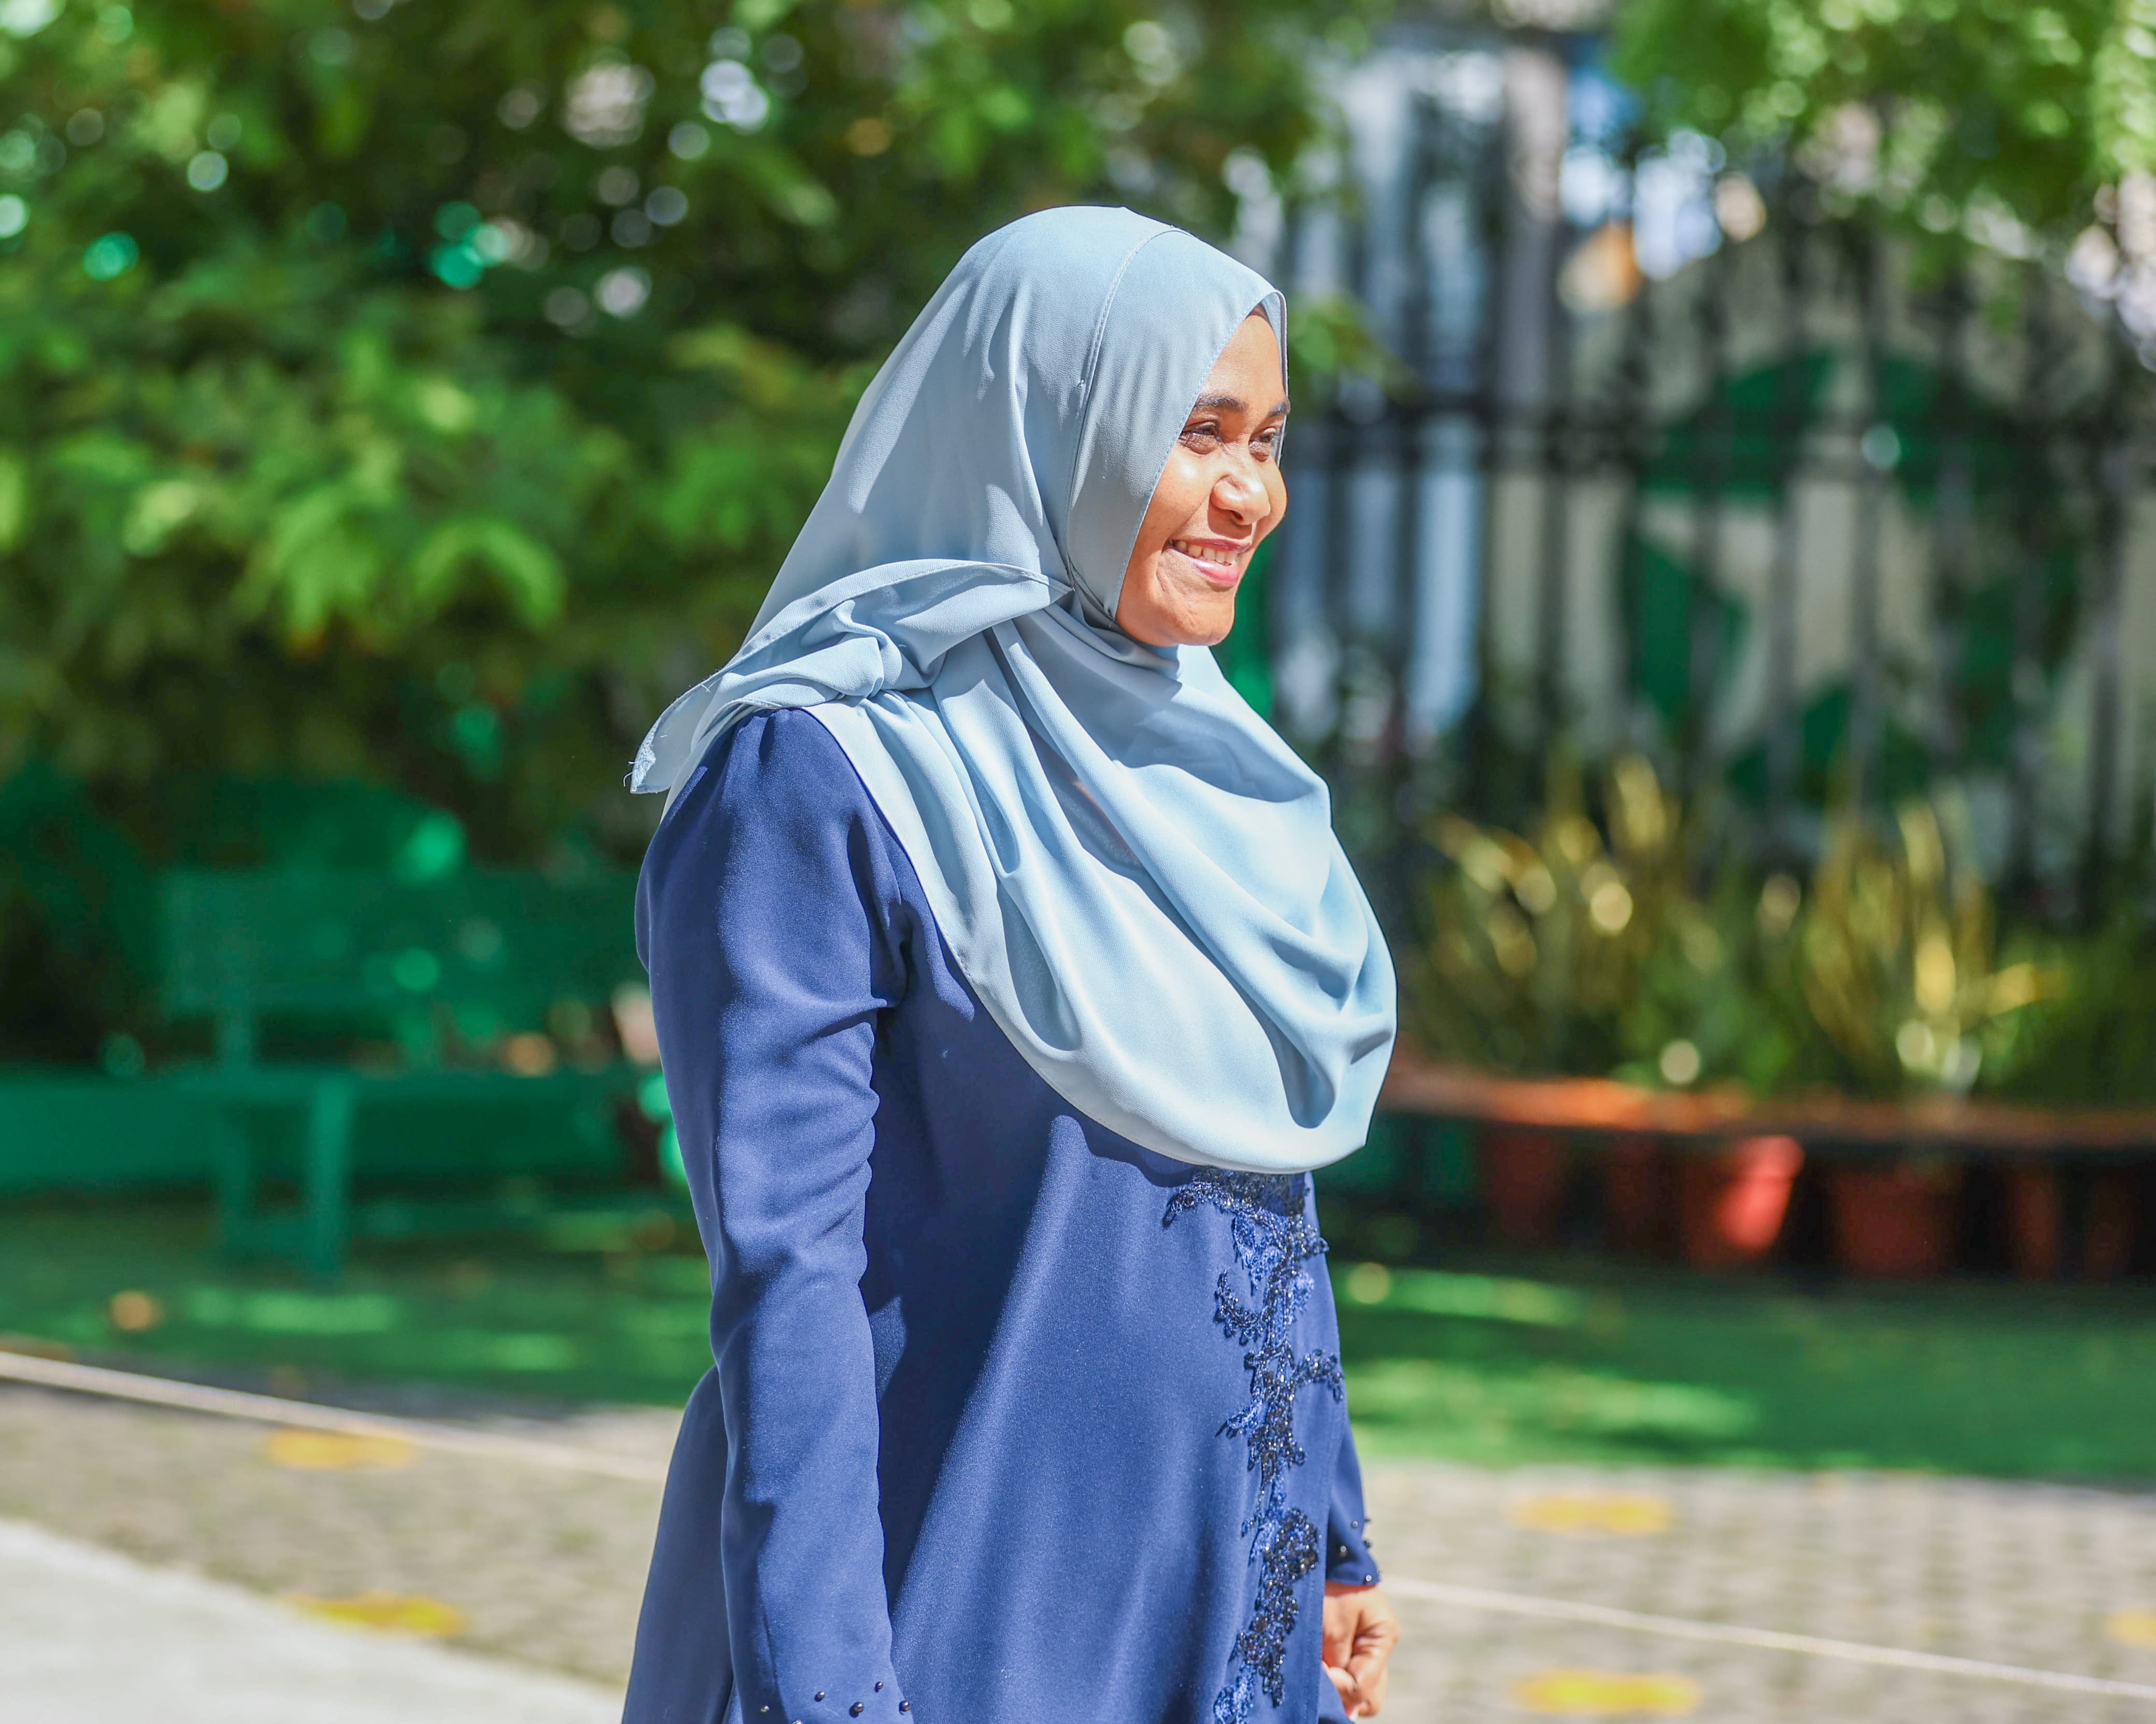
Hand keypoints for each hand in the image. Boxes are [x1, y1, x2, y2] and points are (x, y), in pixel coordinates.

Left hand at [1322, 1582, 1398, 1717]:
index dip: (1340, 1687)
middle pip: (1368, 1698)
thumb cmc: (1326, 1581)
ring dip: (1338, 1687)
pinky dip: (1333, 1675)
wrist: (1320, 1550)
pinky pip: (1347, 1674)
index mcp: (1383, 1638)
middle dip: (1344, 1694)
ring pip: (1359, 1691)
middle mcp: (1379, 1648)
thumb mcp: (1331, 1624)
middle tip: (1321, 1673)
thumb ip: (1339, 1665)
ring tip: (1319, 1666)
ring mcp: (1366, 1649)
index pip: (1364, 1687)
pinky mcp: (1349, 1646)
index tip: (1321, 1670)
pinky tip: (1318, 1661)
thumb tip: (1347, 1709)